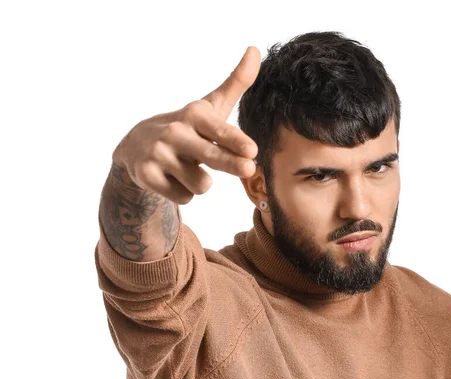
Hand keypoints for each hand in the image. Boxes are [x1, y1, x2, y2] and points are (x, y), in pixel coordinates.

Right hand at [112, 46, 260, 204]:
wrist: (136, 146)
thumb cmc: (189, 128)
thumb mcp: (210, 107)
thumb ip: (236, 83)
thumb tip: (255, 49)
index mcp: (194, 115)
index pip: (219, 131)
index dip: (235, 141)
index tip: (251, 150)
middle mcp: (175, 132)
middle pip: (211, 156)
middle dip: (231, 164)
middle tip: (249, 169)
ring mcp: (158, 154)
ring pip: (201, 185)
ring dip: (201, 184)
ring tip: (187, 169)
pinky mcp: (146, 176)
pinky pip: (183, 198)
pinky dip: (183, 194)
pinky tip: (172, 179)